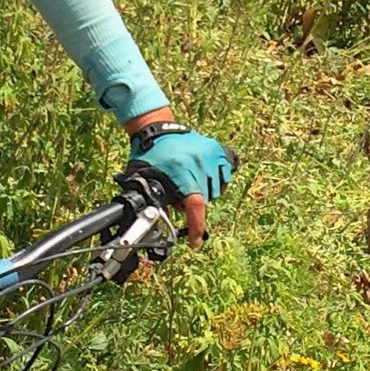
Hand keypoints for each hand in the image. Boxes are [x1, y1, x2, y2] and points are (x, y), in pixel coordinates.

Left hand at [127, 123, 234, 245]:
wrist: (156, 128)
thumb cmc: (148, 155)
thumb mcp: (144, 179)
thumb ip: (153, 201)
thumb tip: (157, 224)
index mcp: (181, 171)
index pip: (195, 205)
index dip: (196, 226)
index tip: (195, 242)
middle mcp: (199, 163)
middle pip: (204, 200)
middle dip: (192, 205)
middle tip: (179, 197)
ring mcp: (211, 155)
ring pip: (216, 190)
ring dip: (204, 192)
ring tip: (189, 183)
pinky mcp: (217, 150)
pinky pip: (225, 175)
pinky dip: (216, 180)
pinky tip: (202, 177)